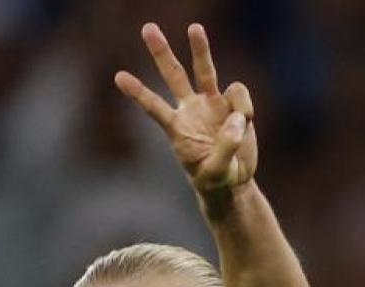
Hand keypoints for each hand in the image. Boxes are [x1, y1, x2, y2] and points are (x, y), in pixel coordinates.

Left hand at [115, 23, 256, 193]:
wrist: (233, 180)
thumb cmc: (216, 178)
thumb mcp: (217, 172)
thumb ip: (226, 148)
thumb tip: (236, 118)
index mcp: (177, 129)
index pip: (154, 107)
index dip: (138, 92)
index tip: (119, 77)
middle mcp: (190, 110)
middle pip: (173, 75)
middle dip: (161, 52)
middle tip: (148, 28)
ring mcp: (211, 104)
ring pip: (204, 70)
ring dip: (199, 48)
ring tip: (193, 28)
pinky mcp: (232, 105)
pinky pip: (238, 94)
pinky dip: (244, 106)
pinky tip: (245, 123)